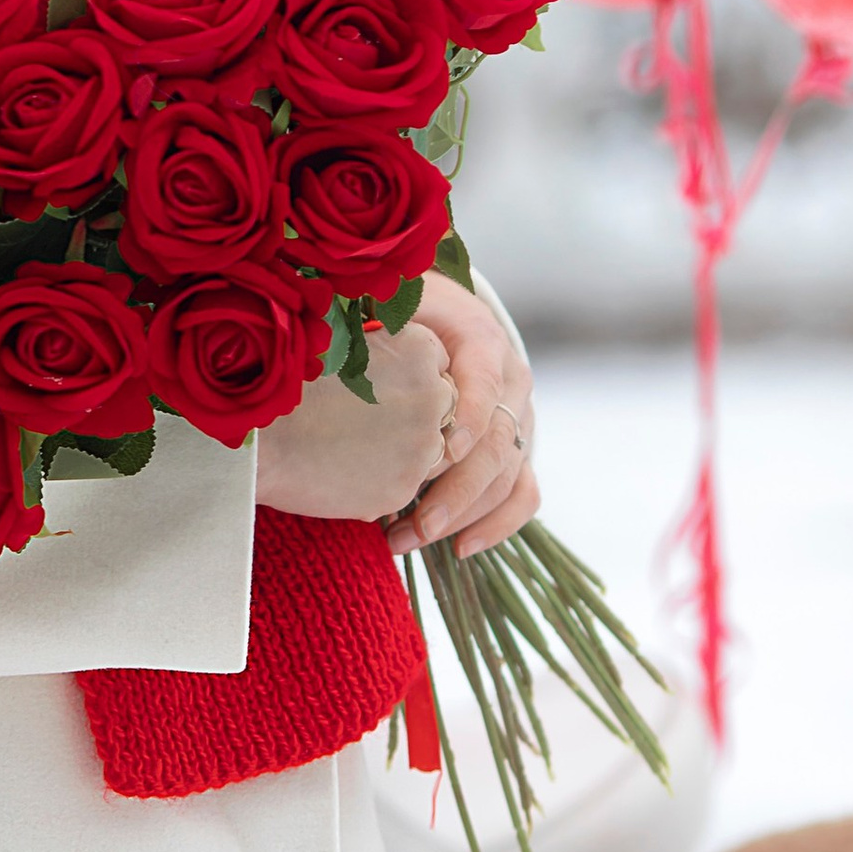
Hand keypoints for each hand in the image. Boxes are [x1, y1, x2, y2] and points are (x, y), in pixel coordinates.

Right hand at [255, 318, 453, 522]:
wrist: (257, 438)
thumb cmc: (285, 377)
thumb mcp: (336, 337)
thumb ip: (374, 335)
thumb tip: (381, 331)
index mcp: (417, 350)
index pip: (436, 359)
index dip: (408, 369)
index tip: (380, 377)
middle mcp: (432, 397)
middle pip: (444, 403)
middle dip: (417, 408)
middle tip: (369, 412)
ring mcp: (421, 447)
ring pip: (431, 447)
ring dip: (405, 446)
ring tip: (354, 440)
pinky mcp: (402, 489)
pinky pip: (406, 481)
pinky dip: (383, 477)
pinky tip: (344, 466)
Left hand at [384, 274, 537, 563]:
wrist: (441, 314)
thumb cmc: (404, 311)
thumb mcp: (391, 302)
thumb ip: (374, 319)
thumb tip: (329, 336)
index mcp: (482, 340)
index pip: (484, 385)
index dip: (467, 422)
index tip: (440, 453)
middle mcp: (510, 382)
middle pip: (497, 445)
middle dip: (455, 492)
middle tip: (413, 525)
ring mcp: (519, 420)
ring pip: (509, 478)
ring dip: (462, 518)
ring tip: (408, 540)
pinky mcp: (518, 451)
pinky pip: (523, 494)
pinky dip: (497, 525)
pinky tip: (458, 550)